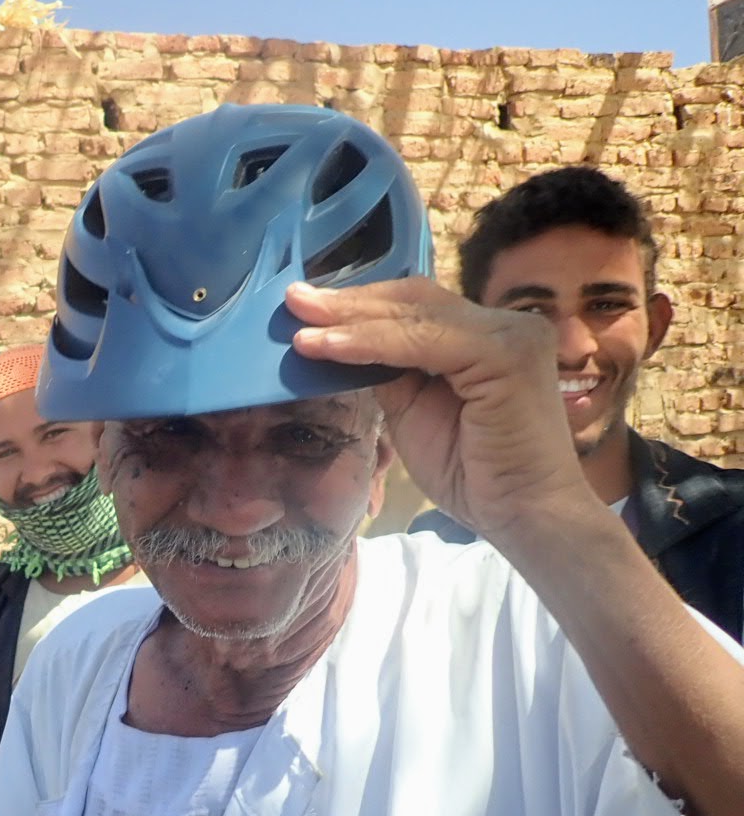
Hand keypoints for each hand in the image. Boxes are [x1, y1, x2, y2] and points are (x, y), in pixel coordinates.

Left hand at [286, 277, 591, 539]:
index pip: (414, 307)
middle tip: (292, 300)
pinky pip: (423, 342)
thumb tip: (338, 346)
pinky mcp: (507, 354)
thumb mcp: (412, 413)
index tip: (304, 308)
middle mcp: (504, 325)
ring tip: (299, 326)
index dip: (359, 305)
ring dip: (350, 320)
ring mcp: (511, 334)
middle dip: (348, 302)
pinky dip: (370, 343)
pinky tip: (328, 348)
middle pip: (413, 300)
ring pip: (414, 316)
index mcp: (484, 335)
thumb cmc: (472, 474)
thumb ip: (387, 373)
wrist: (522, 515)